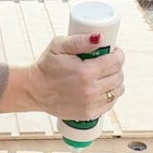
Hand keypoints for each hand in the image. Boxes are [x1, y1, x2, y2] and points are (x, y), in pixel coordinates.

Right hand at [0, 33, 124, 118]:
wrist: (34, 91)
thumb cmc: (46, 67)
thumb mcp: (58, 46)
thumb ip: (80, 40)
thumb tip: (100, 38)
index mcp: (86, 72)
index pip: (117, 62)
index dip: (117, 54)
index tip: (112, 51)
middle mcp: (90, 90)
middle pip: (119, 76)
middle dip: (116, 67)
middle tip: (106, 63)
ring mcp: (90, 104)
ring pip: (117, 91)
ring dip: (114, 81)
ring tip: (104, 76)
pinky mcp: (88, 114)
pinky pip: (110, 104)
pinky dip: (109, 95)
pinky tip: (100, 89)